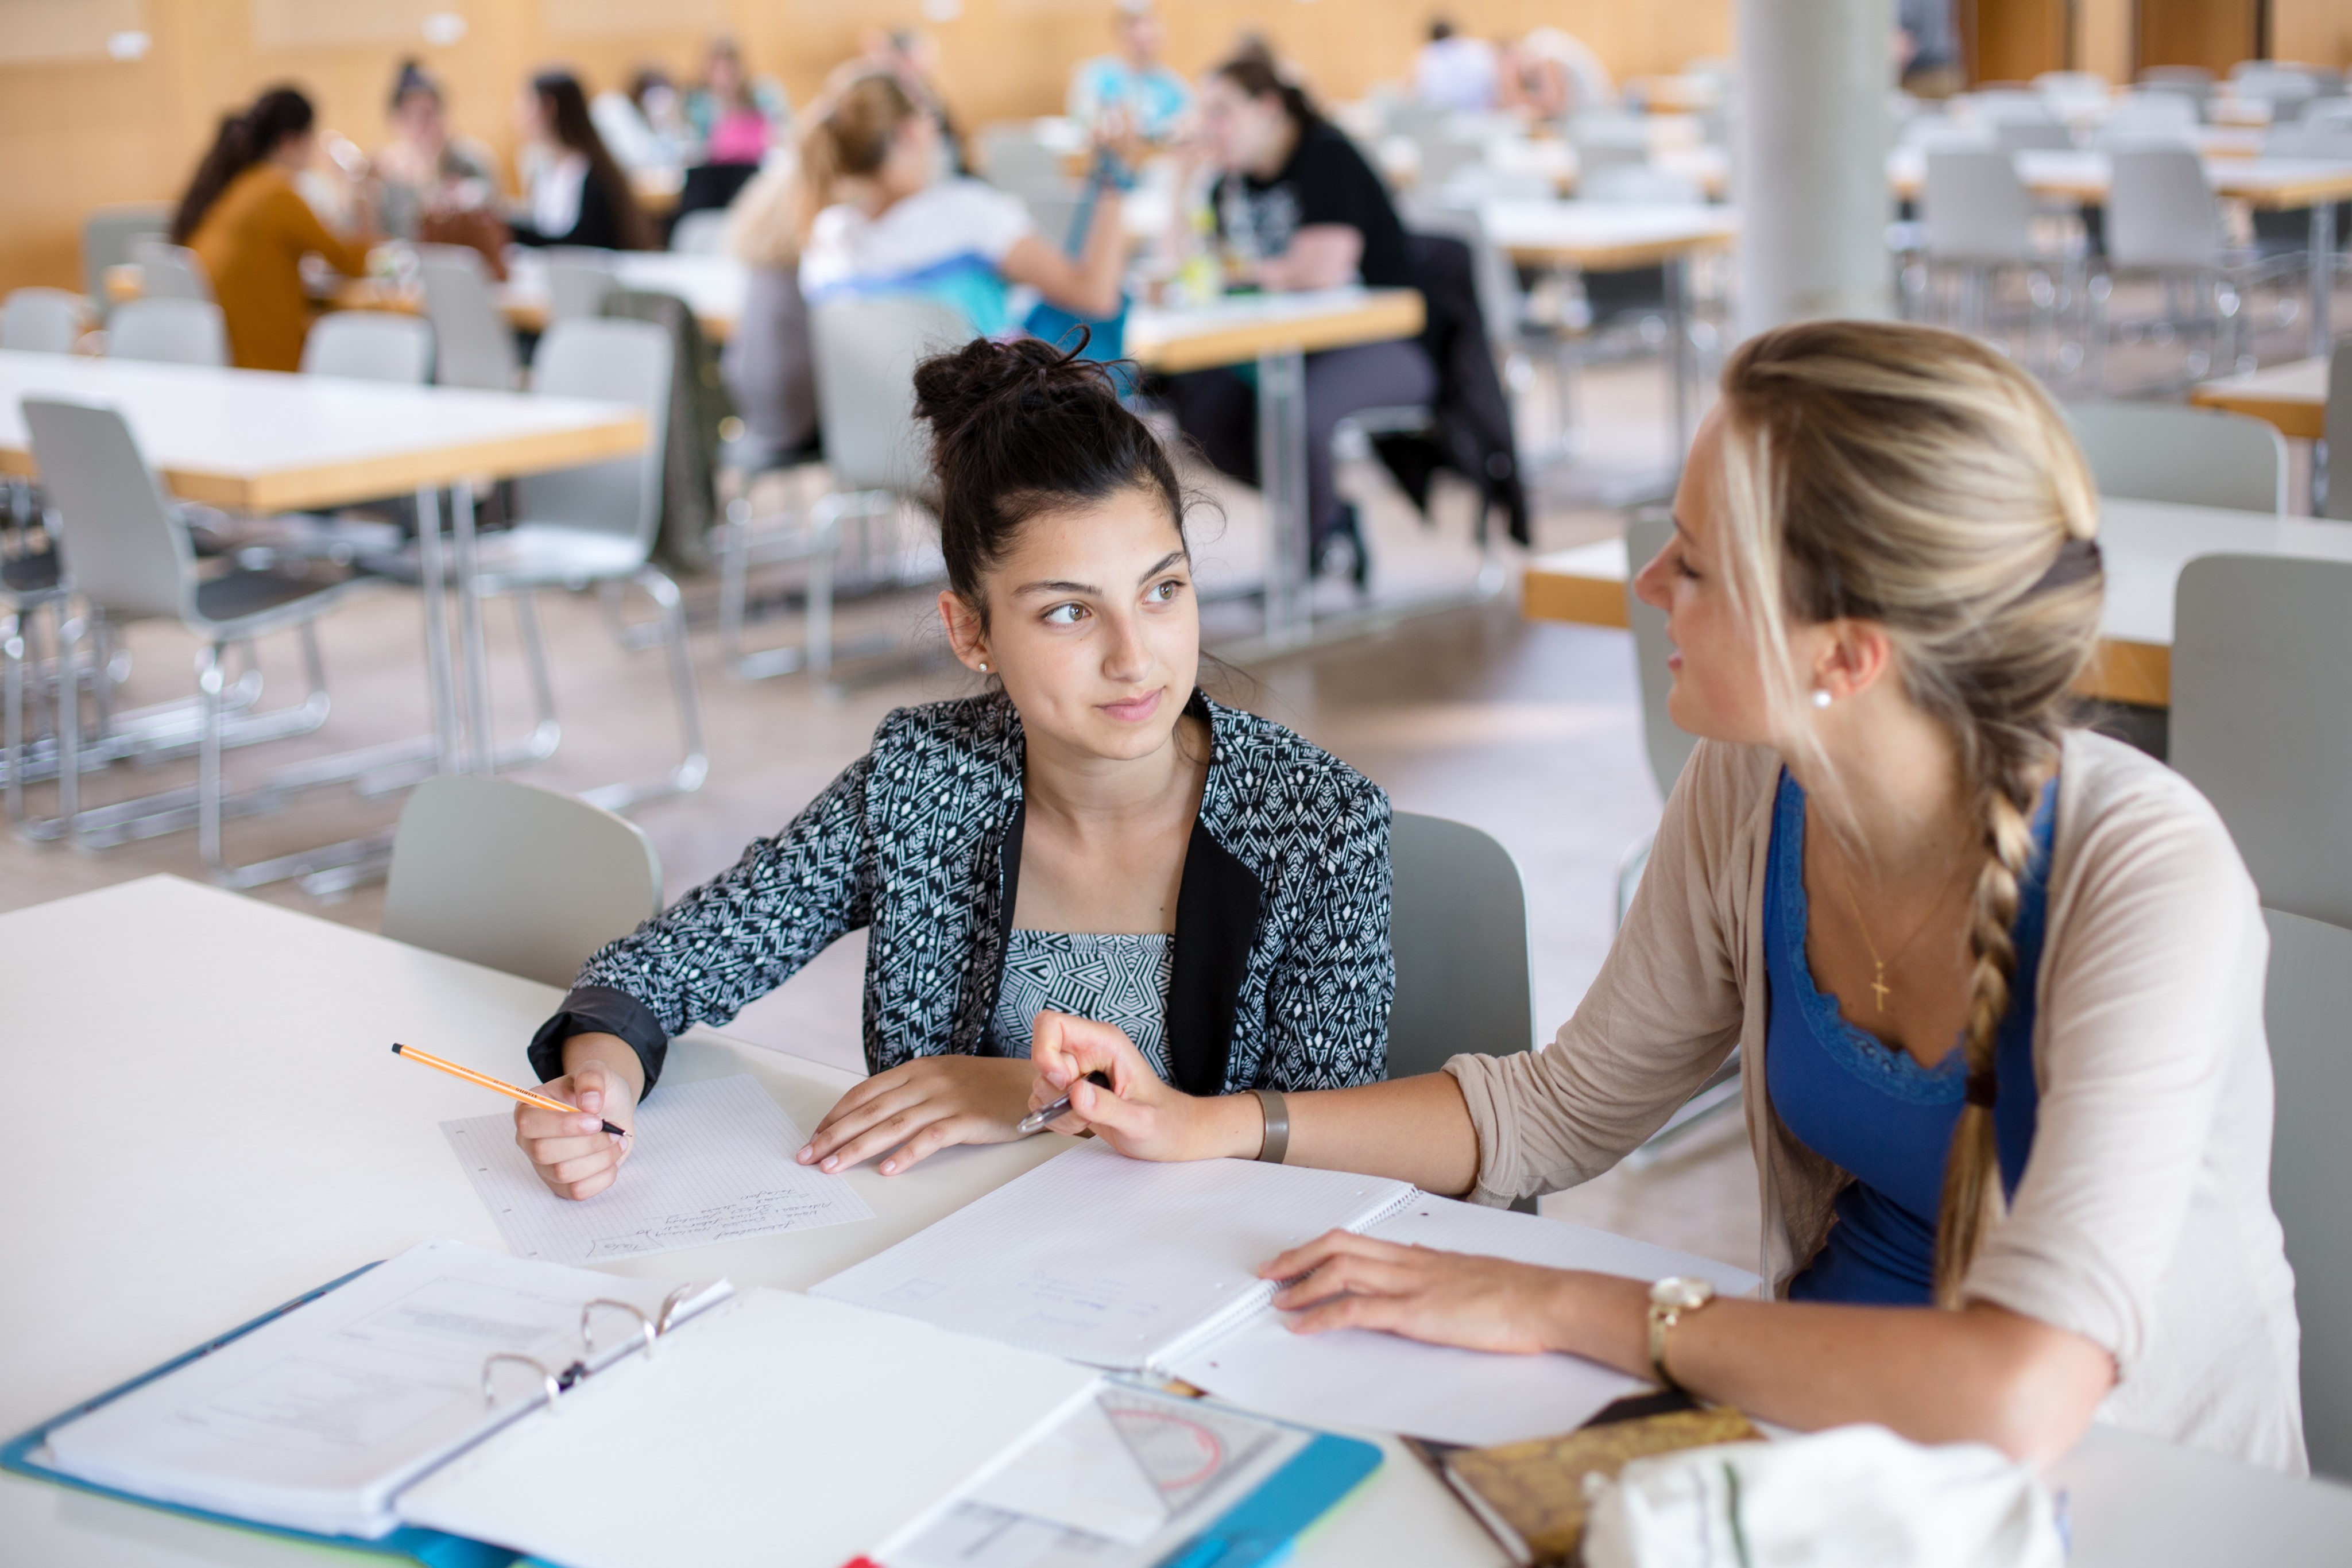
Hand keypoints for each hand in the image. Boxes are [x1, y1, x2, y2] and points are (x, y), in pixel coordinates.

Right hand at [512, 1061, 636, 1200]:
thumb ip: (591, 1078)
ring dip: (600, 1158)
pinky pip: (578, 1191)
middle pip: (545, 1153)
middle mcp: (530, 1141)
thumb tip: (589, 1103)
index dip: (563, 1125)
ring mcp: (544, 1166)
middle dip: (587, 1143)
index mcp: (529, 1109)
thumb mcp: (597, 1072)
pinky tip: (611, 1157)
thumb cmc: (597, 1092)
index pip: (528, 1124)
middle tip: (611, 1130)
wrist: (612, 1110)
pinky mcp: (562, 1185)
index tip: (595, 1120)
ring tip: (615, 1141)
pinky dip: (603, 1176)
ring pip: (563, 1174)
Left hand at [799, 1056, 1037, 1175]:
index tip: (815, 1136)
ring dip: (858, 1147)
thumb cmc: (987, 1086)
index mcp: (917, 1069)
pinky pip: (931, 1138)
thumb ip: (911, 1093)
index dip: (836, 1115)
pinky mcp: (968, 1119)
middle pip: (870, 1110)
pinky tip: (887, 1169)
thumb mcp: (944, 1080)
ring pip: (892, 1125)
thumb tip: (874, 1117)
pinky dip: (907, 1154)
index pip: (864, 1092)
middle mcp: (927, 1081)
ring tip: (834, 1166)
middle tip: (809, 1156)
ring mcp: (947, 1099)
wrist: (1035, 1081)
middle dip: (834, 1135)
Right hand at [1027, 1012, 1259, 1161]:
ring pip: (1040, 1083)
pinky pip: (1043, 1102)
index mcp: (1105, 1042)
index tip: (1063, 1082)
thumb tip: (1076, 1093)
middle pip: (1042, 1059)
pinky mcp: (1071, 1090)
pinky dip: (1057, 1119)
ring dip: (1058, 1109)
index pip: (1051, 1024)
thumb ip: (1109, 1107)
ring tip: (1090, 1118)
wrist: (1173, 1135)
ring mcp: (1078, 1070)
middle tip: (1085, 1109)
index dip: (1045, 1052)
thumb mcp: (1141, 1121)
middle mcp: (1088, 1051)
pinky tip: (1084, 1123)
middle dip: (1056, 1092)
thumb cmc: (1166, 1124)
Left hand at [1265, 1231, 1593, 1354]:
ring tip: (1279, 1300)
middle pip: (1339, 1246)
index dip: (1320, 1247)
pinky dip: (1323, 1317)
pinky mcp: (1416, 1313)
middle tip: (1269, 1272)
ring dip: (1302, 1286)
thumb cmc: (1517, 1293)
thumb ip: (1440, 1271)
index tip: (1296, 1256)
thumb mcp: (1470, 1274)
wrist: (1546, 1299)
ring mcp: (1411, 1285)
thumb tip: (1421, 1264)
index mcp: (1421, 1255)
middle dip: (1298, 1257)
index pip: (1359, 1240)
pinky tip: (1304, 1328)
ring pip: (1341, 1272)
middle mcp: (1409, 1262)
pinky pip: (1357, 1311)